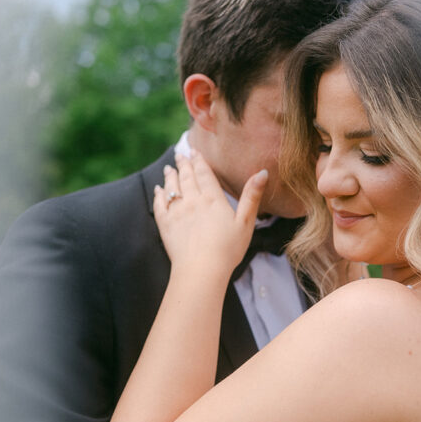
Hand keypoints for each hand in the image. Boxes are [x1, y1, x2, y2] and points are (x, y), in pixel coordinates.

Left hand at [154, 151, 267, 277]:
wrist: (201, 269)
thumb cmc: (227, 249)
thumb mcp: (246, 222)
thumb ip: (252, 196)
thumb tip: (262, 172)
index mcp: (213, 199)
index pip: (204, 174)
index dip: (199, 161)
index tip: (195, 152)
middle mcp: (193, 201)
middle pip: (187, 177)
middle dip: (184, 164)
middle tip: (180, 154)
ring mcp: (177, 212)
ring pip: (172, 187)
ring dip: (171, 175)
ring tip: (169, 167)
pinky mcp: (166, 224)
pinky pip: (160, 204)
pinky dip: (159, 194)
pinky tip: (158, 190)